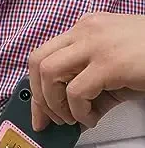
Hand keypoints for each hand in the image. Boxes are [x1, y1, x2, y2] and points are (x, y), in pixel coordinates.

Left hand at [28, 13, 144, 130]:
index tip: (39, 112)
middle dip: (38, 96)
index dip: (35, 87)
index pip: (44, 55)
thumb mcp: (113, 71)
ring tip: (72, 118)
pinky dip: (78, 111)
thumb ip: (87, 89)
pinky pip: (75, 91)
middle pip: (37, 61)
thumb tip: (66, 117)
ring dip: (54, 103)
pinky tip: (90, 118)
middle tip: (52, 118)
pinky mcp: (110, 62)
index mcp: (85, 28)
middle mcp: (86, 30)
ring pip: (49, 72)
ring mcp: (97, 43)